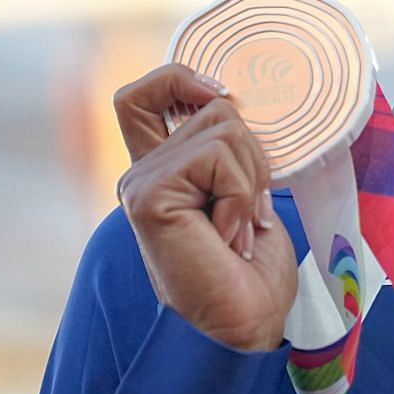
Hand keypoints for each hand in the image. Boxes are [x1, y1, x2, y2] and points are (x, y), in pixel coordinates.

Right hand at [113, 64, 298, 350]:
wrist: (250, 318)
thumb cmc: (251, 265)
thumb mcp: (242, 187)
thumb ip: (225, 146)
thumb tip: (229, 98)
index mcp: (162, 167)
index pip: (143, 94)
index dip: (178, 76)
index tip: (218, 95)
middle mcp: (143, 172)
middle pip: (211, 105)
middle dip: (252, 151)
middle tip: (248, 206)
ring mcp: (141, 182)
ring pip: (222, 125)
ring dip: (250, 176)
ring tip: (237, 225)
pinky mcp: (148, 195)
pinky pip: (218, 156)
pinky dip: (240, 193)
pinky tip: (227, 234)